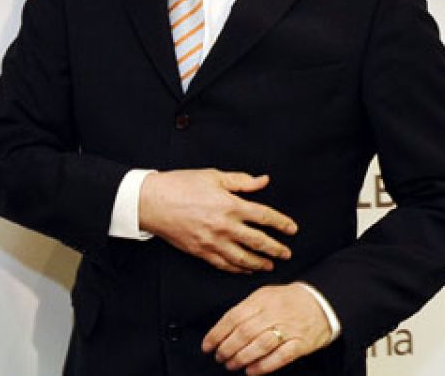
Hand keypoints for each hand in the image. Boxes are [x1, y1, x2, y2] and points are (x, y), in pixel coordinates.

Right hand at [138, 169, 296, 272]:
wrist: (153, 202)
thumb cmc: (182, 184)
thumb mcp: (214, 176)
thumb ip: (241, 181)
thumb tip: (263, 181)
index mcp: (231, 205)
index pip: (265, 216)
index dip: (282, 223)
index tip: (292, 229)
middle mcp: (225, 226)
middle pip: (259, 242)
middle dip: (276, 249)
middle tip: (287, 254)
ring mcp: (213, 242)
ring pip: (243, 259)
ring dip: (260, 263)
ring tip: (270, 265)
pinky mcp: (201, 252)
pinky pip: (224, 265)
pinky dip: (238, 269)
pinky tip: (245, 269)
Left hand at [203, 284, 333, 373]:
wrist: (321, 302)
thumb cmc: (288, 301)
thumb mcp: (265, 295)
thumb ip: (246, 308)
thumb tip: (223, 328)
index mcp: (262, 299)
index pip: (234, 317)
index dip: (217, 333)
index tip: (207, 346)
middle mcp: (274, 312)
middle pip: (245, 332)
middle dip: (227, 348)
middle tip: (219, 357)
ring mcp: (288, 328)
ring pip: (260, 345)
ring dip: (241, 358)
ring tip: (231, 365)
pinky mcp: (300, 344)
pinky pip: (280, 357)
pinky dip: (263, 366)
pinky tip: (251, 371)